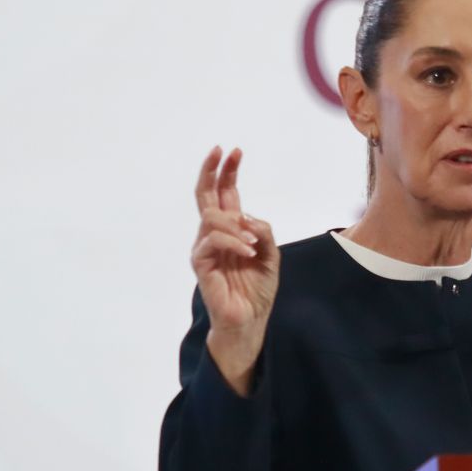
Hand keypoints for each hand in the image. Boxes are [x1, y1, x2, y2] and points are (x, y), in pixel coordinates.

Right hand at [191, 146, 279, 395]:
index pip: (226, 194)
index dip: (228, 172)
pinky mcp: (201, 264)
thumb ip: (263, 232)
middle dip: (213, 171)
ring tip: (254, 244)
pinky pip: (212, 241)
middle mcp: (215, 234)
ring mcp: (205, 248)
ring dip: (236, 226)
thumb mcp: (271, 255)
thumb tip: (246, 216)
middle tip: (222, 151)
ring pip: (212, 218)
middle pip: (206, 196)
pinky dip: (233, 242)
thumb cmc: (257, 288)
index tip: (234, 151)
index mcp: (232, 230)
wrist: (249, 319)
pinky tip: (248, 251)